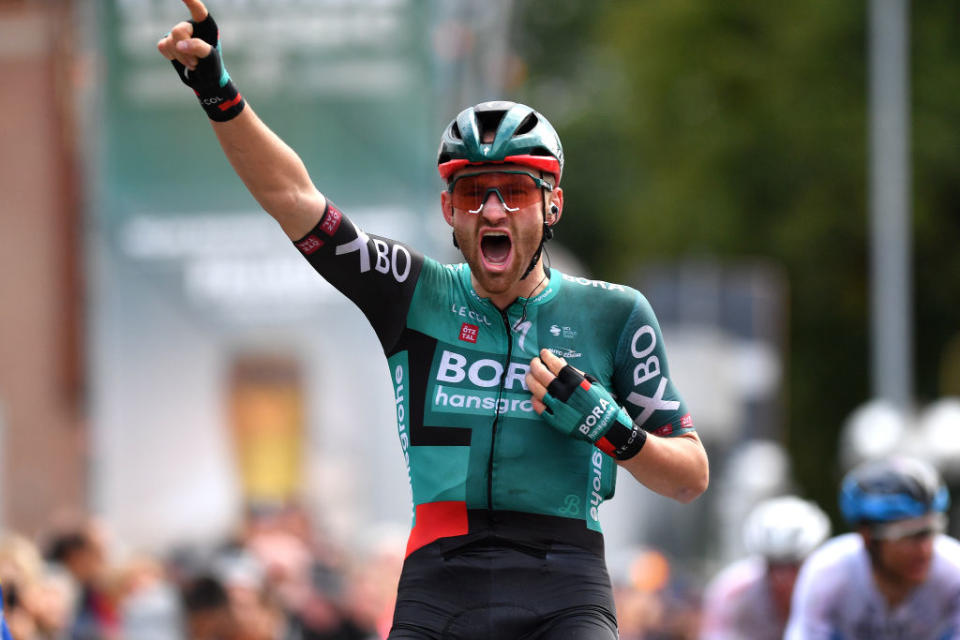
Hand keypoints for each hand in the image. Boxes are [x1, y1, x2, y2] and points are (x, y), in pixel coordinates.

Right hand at [156, 0, 212, 71]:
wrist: (205, 78)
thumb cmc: (211, 64)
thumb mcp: (210, 57)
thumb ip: (198, 47)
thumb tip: (179, 44)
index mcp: (205, 26)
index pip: (197, 10)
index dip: (190, 0)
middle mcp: (190, 26)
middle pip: (178, 31)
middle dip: (185, 49)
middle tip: (196, 62)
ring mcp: (178, 34)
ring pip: (170, 41)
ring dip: (181, 57)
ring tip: (193, 64)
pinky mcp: (168, 43)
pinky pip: (163, 46)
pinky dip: (171, 56)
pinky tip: (180, 59)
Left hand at [527, 349, 646, 458]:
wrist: (605, 427)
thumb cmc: (602, 403)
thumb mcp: (593, 383)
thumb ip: (575, 372)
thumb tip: (559, 361)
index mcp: (576, 383)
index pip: (556, 365)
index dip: (547, 357)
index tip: (543, 353)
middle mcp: (565, 394)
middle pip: (543, 376)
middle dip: (535, 366)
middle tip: (534, 362)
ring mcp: (559, 408)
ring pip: (538, 391)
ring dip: (531, 381)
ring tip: (529, 375)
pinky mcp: (555, 421)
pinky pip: (540, 409)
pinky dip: (535, 400)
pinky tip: (534, 395)